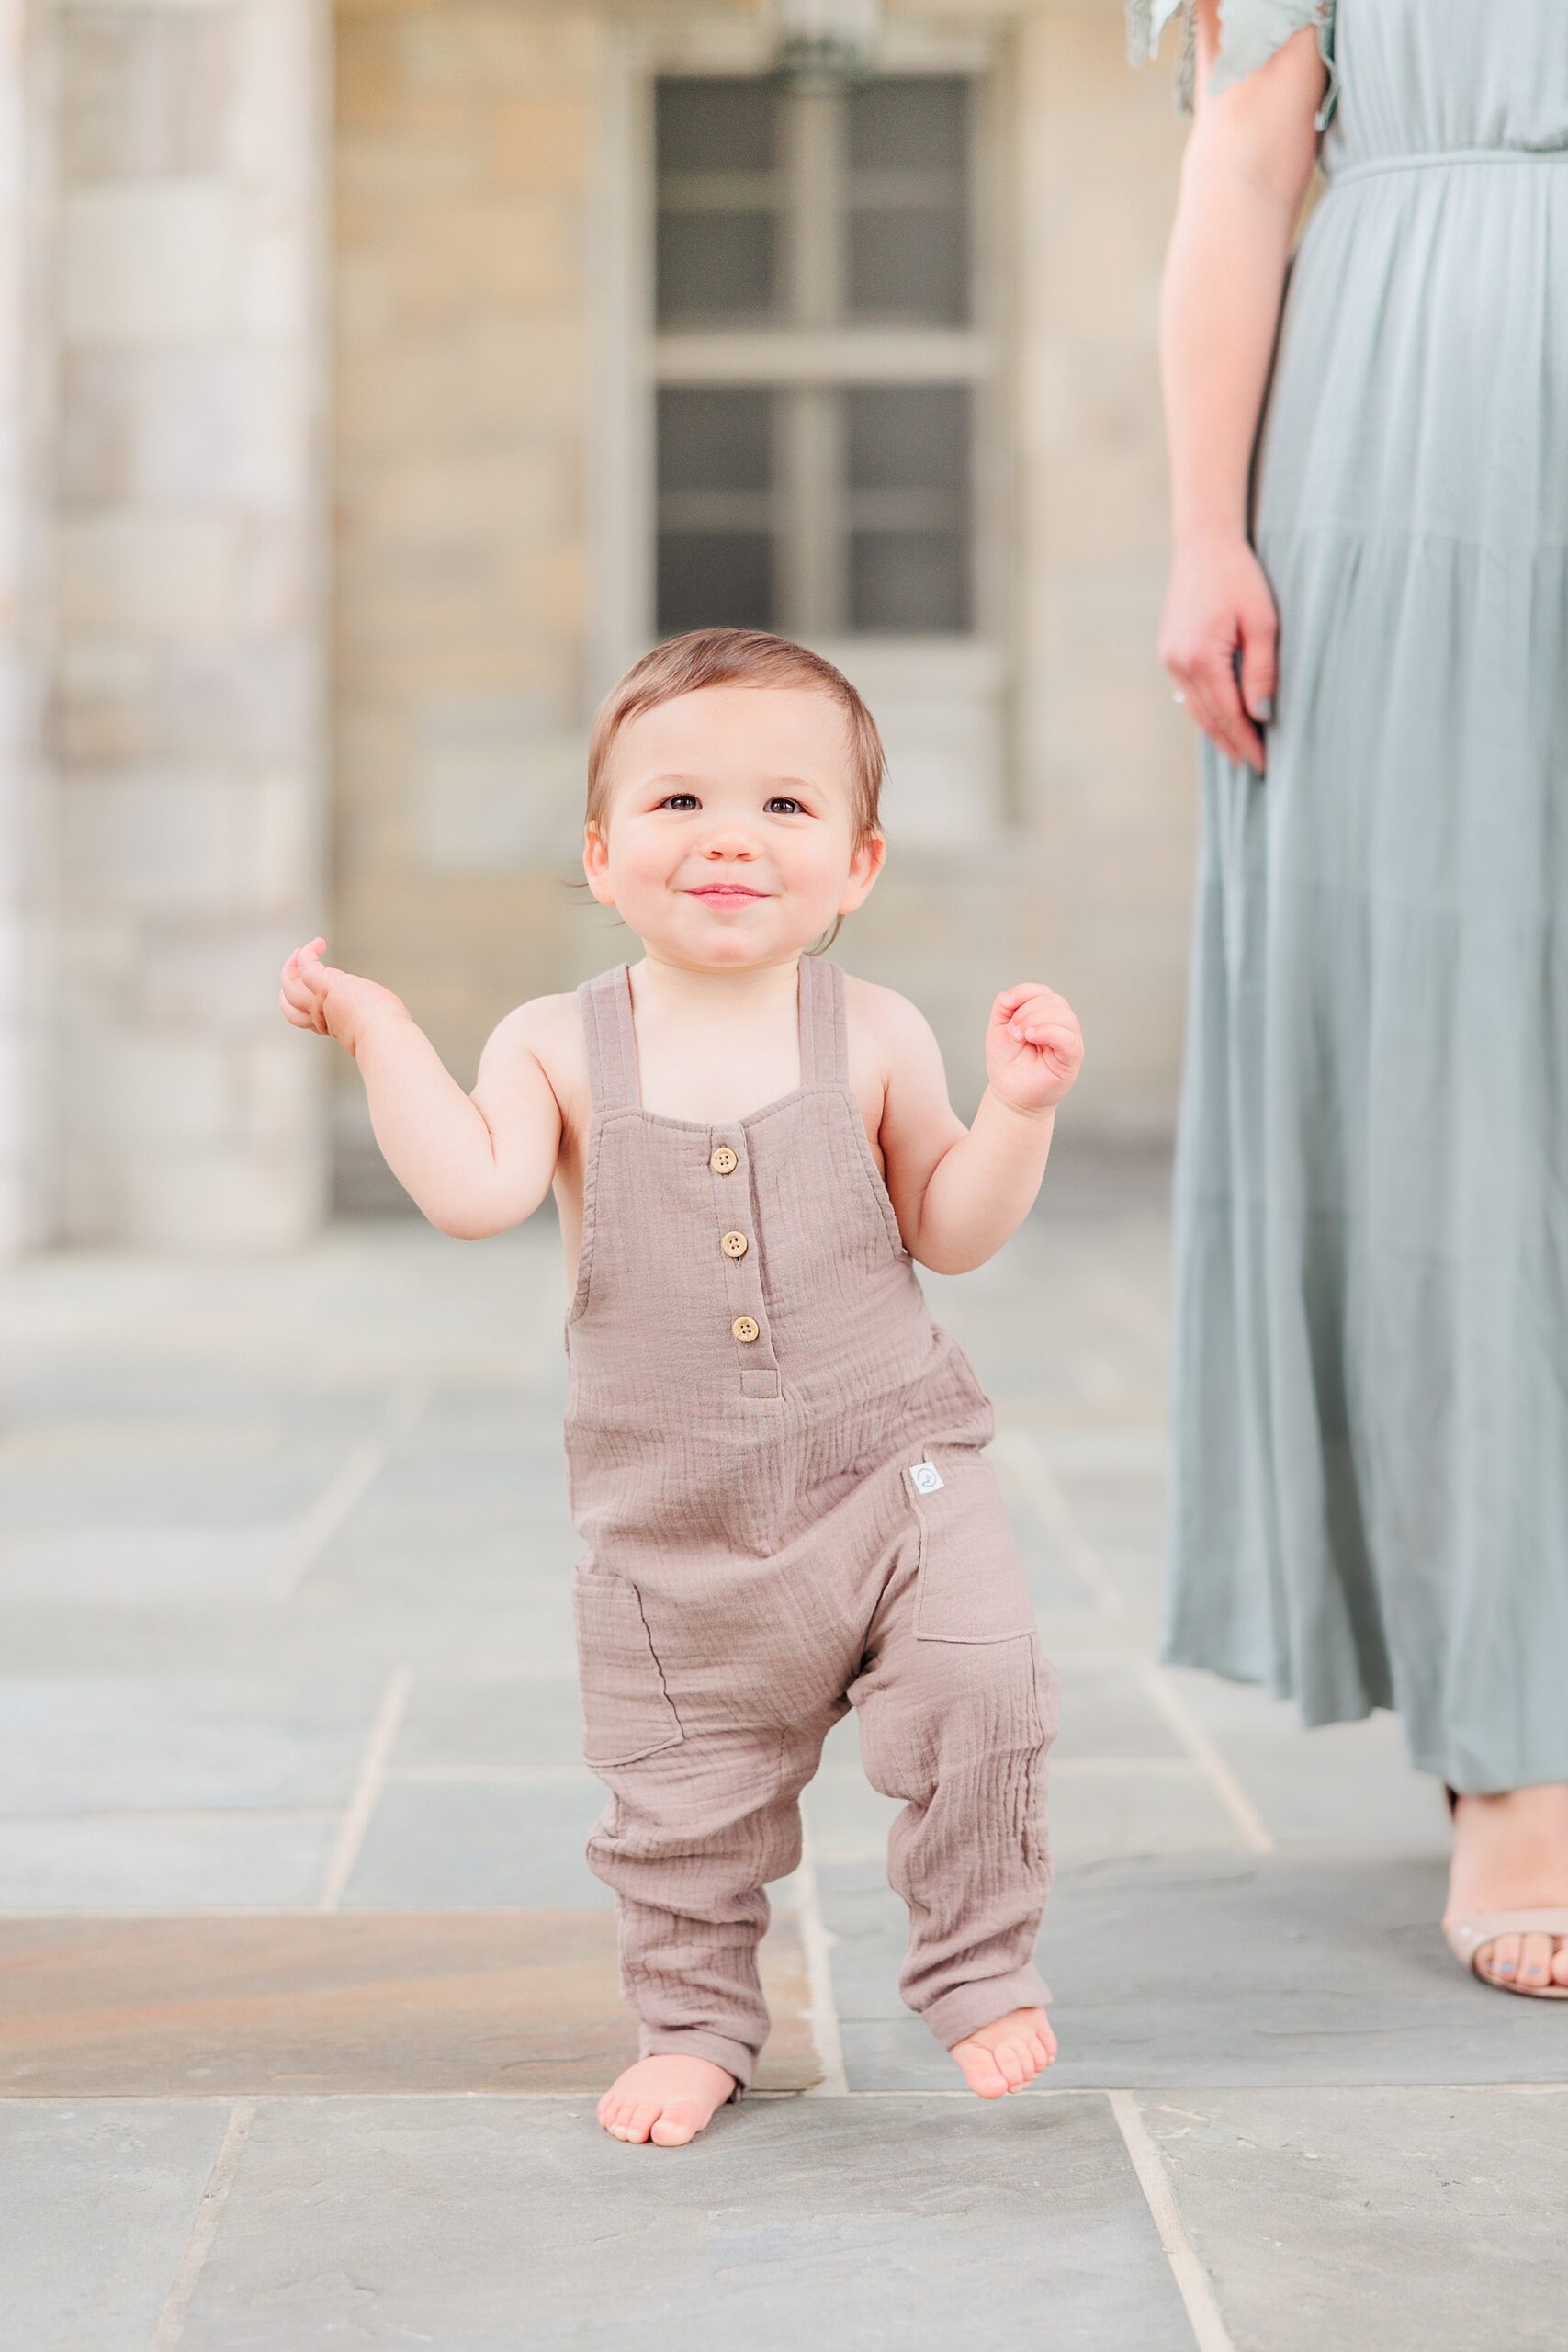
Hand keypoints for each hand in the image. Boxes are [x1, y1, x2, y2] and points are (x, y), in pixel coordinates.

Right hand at [279, 938, 406, 1058]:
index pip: (307, 1019)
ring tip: (301, 950)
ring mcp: (318, 1003)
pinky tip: (319, 943)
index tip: (317, 991)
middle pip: (289, 1005)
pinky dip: (308, 953)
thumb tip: (388, 1012)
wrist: (383, 1035)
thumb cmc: (388, 1032)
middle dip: (289, 985)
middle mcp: (320, 1018)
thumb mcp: (376, 1022)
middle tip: (297, 966)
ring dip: (292, 966)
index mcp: (332, 1028)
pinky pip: (306, 966)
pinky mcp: (324, 987)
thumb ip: (372, 1015)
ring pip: (289, 987)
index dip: (305, 1005)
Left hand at [986, 985, 1083, 1115]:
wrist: (1010, 1094)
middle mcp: (1060, 1025)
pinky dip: (1049, 1032)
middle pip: (1054, 1000)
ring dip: (1036, 1020)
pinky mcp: (1073, 1058)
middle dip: (1027, 1011)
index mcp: (1044, 1014)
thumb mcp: (998, 1029)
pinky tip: (1032, 1037)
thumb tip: (1010, 995)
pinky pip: (1069, 1037)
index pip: (1042, 991)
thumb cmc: (1007, 1063)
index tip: (1006, 1004)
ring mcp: (1069, 1041)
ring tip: (1020, 1036)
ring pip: (1064, 1015)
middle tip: (1013, 1031)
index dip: (1024, 992)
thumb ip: (1003, 1008)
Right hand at [1158, 528, 1277, 770]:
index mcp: (1202, 658)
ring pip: (1194, 709)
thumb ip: (1262, 671)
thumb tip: (1261, 715)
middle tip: (1254, 768)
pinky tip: (1218, 722)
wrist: (1203, 544)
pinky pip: (1187, 693)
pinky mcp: (1169, 652)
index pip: (1229, 714)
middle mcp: (1178, 663)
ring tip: (1237, 753)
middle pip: (1209, 717)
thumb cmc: (1239, 577)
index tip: (1264, 763)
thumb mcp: (1263, 622)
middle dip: (1233, 744)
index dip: (1247, 741)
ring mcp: (1169, 659)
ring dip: (1217, 733)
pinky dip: (1204, 712)